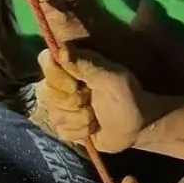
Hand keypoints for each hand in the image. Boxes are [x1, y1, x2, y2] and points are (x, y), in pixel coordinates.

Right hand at [37, 47, 152, 152]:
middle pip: (47, 92)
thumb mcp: (114, 79)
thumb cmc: (128, 97)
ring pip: (55, 114)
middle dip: (74, 101)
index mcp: (72, 65)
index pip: (45, 61)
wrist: (138, 127)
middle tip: (92, 100)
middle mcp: (61, 83)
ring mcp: (60, 106)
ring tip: (96, 116)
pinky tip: (93, 128)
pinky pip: (62, 131)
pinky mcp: (64, 126)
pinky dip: (81, 132)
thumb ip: (88, 65)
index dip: (56, 76)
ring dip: (81, 119)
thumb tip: (61, 50)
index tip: (76, 85)